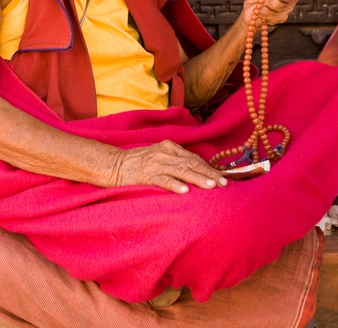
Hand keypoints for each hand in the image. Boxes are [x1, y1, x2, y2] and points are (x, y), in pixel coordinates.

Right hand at [111, 140, 226, 193]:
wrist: (114, 164)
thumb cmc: (138, 163)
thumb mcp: (159, 156)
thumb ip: (176, 161)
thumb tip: (197, 172)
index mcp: (169, 147)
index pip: (194, 158)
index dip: (209, 168)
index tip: (222, 177)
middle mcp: (165, 153)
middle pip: (191, 163)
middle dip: (209, 174)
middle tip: (223, 184)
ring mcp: (156, 163)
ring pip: (181, 170)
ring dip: (197, 178)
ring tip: (210, 186)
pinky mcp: (146, 174)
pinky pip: (163, 179)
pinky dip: (175, 184)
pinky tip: (185, 191)